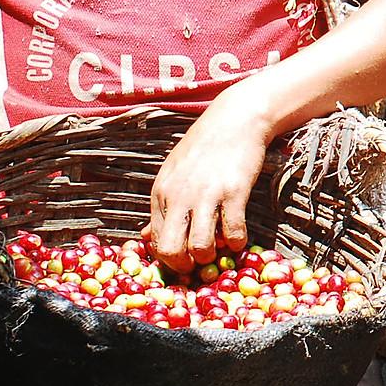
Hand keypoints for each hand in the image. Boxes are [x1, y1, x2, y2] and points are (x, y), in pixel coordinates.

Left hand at [146, 99, 271, 273]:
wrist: (234, 120)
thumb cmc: (203, 147)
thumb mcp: (172, 174)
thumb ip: (161, 207)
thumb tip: (146, 237)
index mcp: (161, 193)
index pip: (155, 241)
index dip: (170, 258)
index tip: (185, 260)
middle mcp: (179, 196)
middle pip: (170, 249)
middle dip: (185, 265)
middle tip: (198, 263)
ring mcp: (207, 194)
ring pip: (200, 246)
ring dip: (211, 255)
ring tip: (219, 248)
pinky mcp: (233, 191)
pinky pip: (233, 231)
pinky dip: (237, 242)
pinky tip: (239, 238)